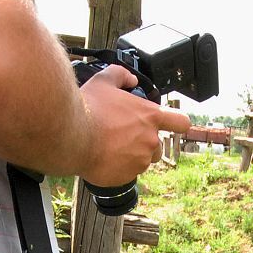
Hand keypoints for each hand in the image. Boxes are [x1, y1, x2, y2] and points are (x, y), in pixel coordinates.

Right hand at [76, 65, 190, 185]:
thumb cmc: (88, 108)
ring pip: (141, 161)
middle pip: (158, 146)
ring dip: (131, 156)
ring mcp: (139, 161)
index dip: (177, 123)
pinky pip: (127, 174)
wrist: (71, 136)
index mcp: (150, 117)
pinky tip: (103, 158)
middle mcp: (150, 140)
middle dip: (145, 143)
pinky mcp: (126, 177)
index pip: (181, 122)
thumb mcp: (104, 81)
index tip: (170, 124)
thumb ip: (121, 76)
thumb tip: (131, 79)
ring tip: (109, 147)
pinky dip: (118, 168)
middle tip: (124, 136)